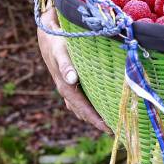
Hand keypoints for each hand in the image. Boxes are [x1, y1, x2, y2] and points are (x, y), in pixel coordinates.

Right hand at [37, 5, 110, 132]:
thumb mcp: (61, 52)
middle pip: (83, 112)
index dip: (96, 120)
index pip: (83, 109)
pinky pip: (80, 98)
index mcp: (66, 87)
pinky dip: (89, 105)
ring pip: (81, 107)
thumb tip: (72, 80)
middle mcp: (67, 90)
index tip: (110, 129)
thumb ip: (66, 66)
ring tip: (110, 120)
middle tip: (116, 129)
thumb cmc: (56, 42)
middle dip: (98, 121)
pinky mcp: (70, 81)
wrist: (47, 34)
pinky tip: (99, 104)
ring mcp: (68, 86)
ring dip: (93, 115)